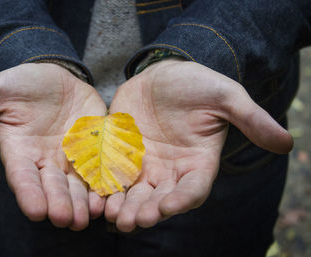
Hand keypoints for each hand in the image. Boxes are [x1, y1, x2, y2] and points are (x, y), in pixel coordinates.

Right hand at [0, 63, 106, 229]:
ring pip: (77, 184)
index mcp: (20, 153)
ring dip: (84, 201)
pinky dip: (105, 180)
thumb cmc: (19, 84)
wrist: (53, 75)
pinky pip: (101, 166)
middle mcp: (46, 161)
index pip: (22, 178)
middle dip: (59, 204)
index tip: (36, 211)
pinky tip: (112, 193)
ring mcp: (71, 156)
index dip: (28, 193)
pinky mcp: (95, 146)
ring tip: (91, 214)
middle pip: (53, 187)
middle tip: (66, 220)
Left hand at [105, 59, 292, 231]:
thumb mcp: (226, 96)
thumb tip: (287, 142)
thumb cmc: (197, 83)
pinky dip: (106, 187)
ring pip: (135, 192)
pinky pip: (114, 175)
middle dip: (147, 210)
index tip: (168, 205)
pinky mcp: (122, 154)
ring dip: (124, 206)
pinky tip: (96, 197)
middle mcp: (172, 170)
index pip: (193, 188)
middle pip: (160, 198)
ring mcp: (146, 164)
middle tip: (133, 221)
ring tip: (112, 215)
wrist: (164, 73)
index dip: (183, 199)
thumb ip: (251, 119)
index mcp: (198, 162)